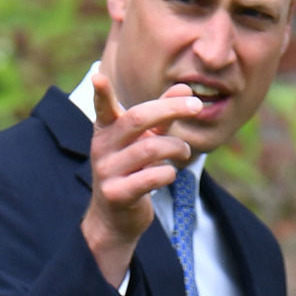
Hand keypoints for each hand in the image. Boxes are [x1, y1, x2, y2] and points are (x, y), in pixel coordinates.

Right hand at [82, 72, 203, 286]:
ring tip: (184, 152)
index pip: (103, 107)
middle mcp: (102, 148)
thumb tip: (184, 88)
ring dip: (176, 147)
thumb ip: (162, 115)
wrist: (115, 219)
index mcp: (107, 130)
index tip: (98, 76)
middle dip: (170, 109)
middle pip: (137, 119)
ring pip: (150, 148)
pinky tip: (169, 176)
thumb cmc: (133, 171)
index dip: (101, 93)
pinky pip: (152, 177)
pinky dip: (168, 174)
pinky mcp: (117, 194)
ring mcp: (107, 172)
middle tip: (196, 106)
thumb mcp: (145, 140)